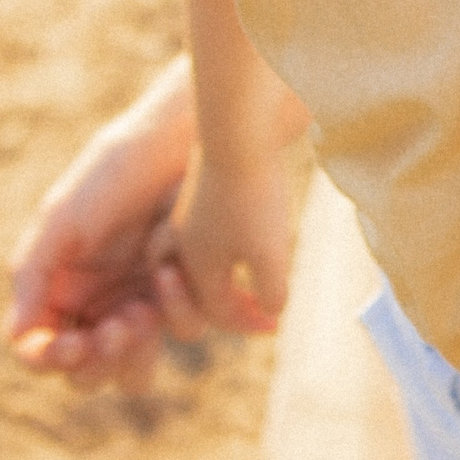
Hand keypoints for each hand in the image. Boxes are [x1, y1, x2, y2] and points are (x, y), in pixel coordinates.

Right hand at [6, 59, 197, 391]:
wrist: (179, 142)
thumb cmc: (114, 171)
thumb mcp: (64, 217)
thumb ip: (34, 276)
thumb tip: (16, 338)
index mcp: (59, 291)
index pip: (42, 352)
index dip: (52, 359)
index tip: (73, 344)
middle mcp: (98, 307)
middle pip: (88, 374)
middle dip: (100, 360)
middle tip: (120, 325)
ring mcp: (142, 305)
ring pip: (134, 371)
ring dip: (137, 351)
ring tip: (144, 308)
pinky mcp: (185, 296)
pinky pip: (182, 330)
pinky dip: (177, 311)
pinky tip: (170, 274)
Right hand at [159, 140, 295, 334]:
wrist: (238, 133)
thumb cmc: (254, 196)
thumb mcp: (269, 255)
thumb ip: (269, 292)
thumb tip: (270, 311)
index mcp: (195, 266)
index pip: (217, 313)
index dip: (248, 323)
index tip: (276, 327)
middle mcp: (183, 245)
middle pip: (204, 291)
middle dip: (232, 306)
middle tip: (264, 311)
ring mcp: (188, 217)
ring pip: (201, 263)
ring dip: (226, 280)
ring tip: (254, 282)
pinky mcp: (200, 193)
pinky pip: (205, 237)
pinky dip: (226, 251)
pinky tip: (248, 240)